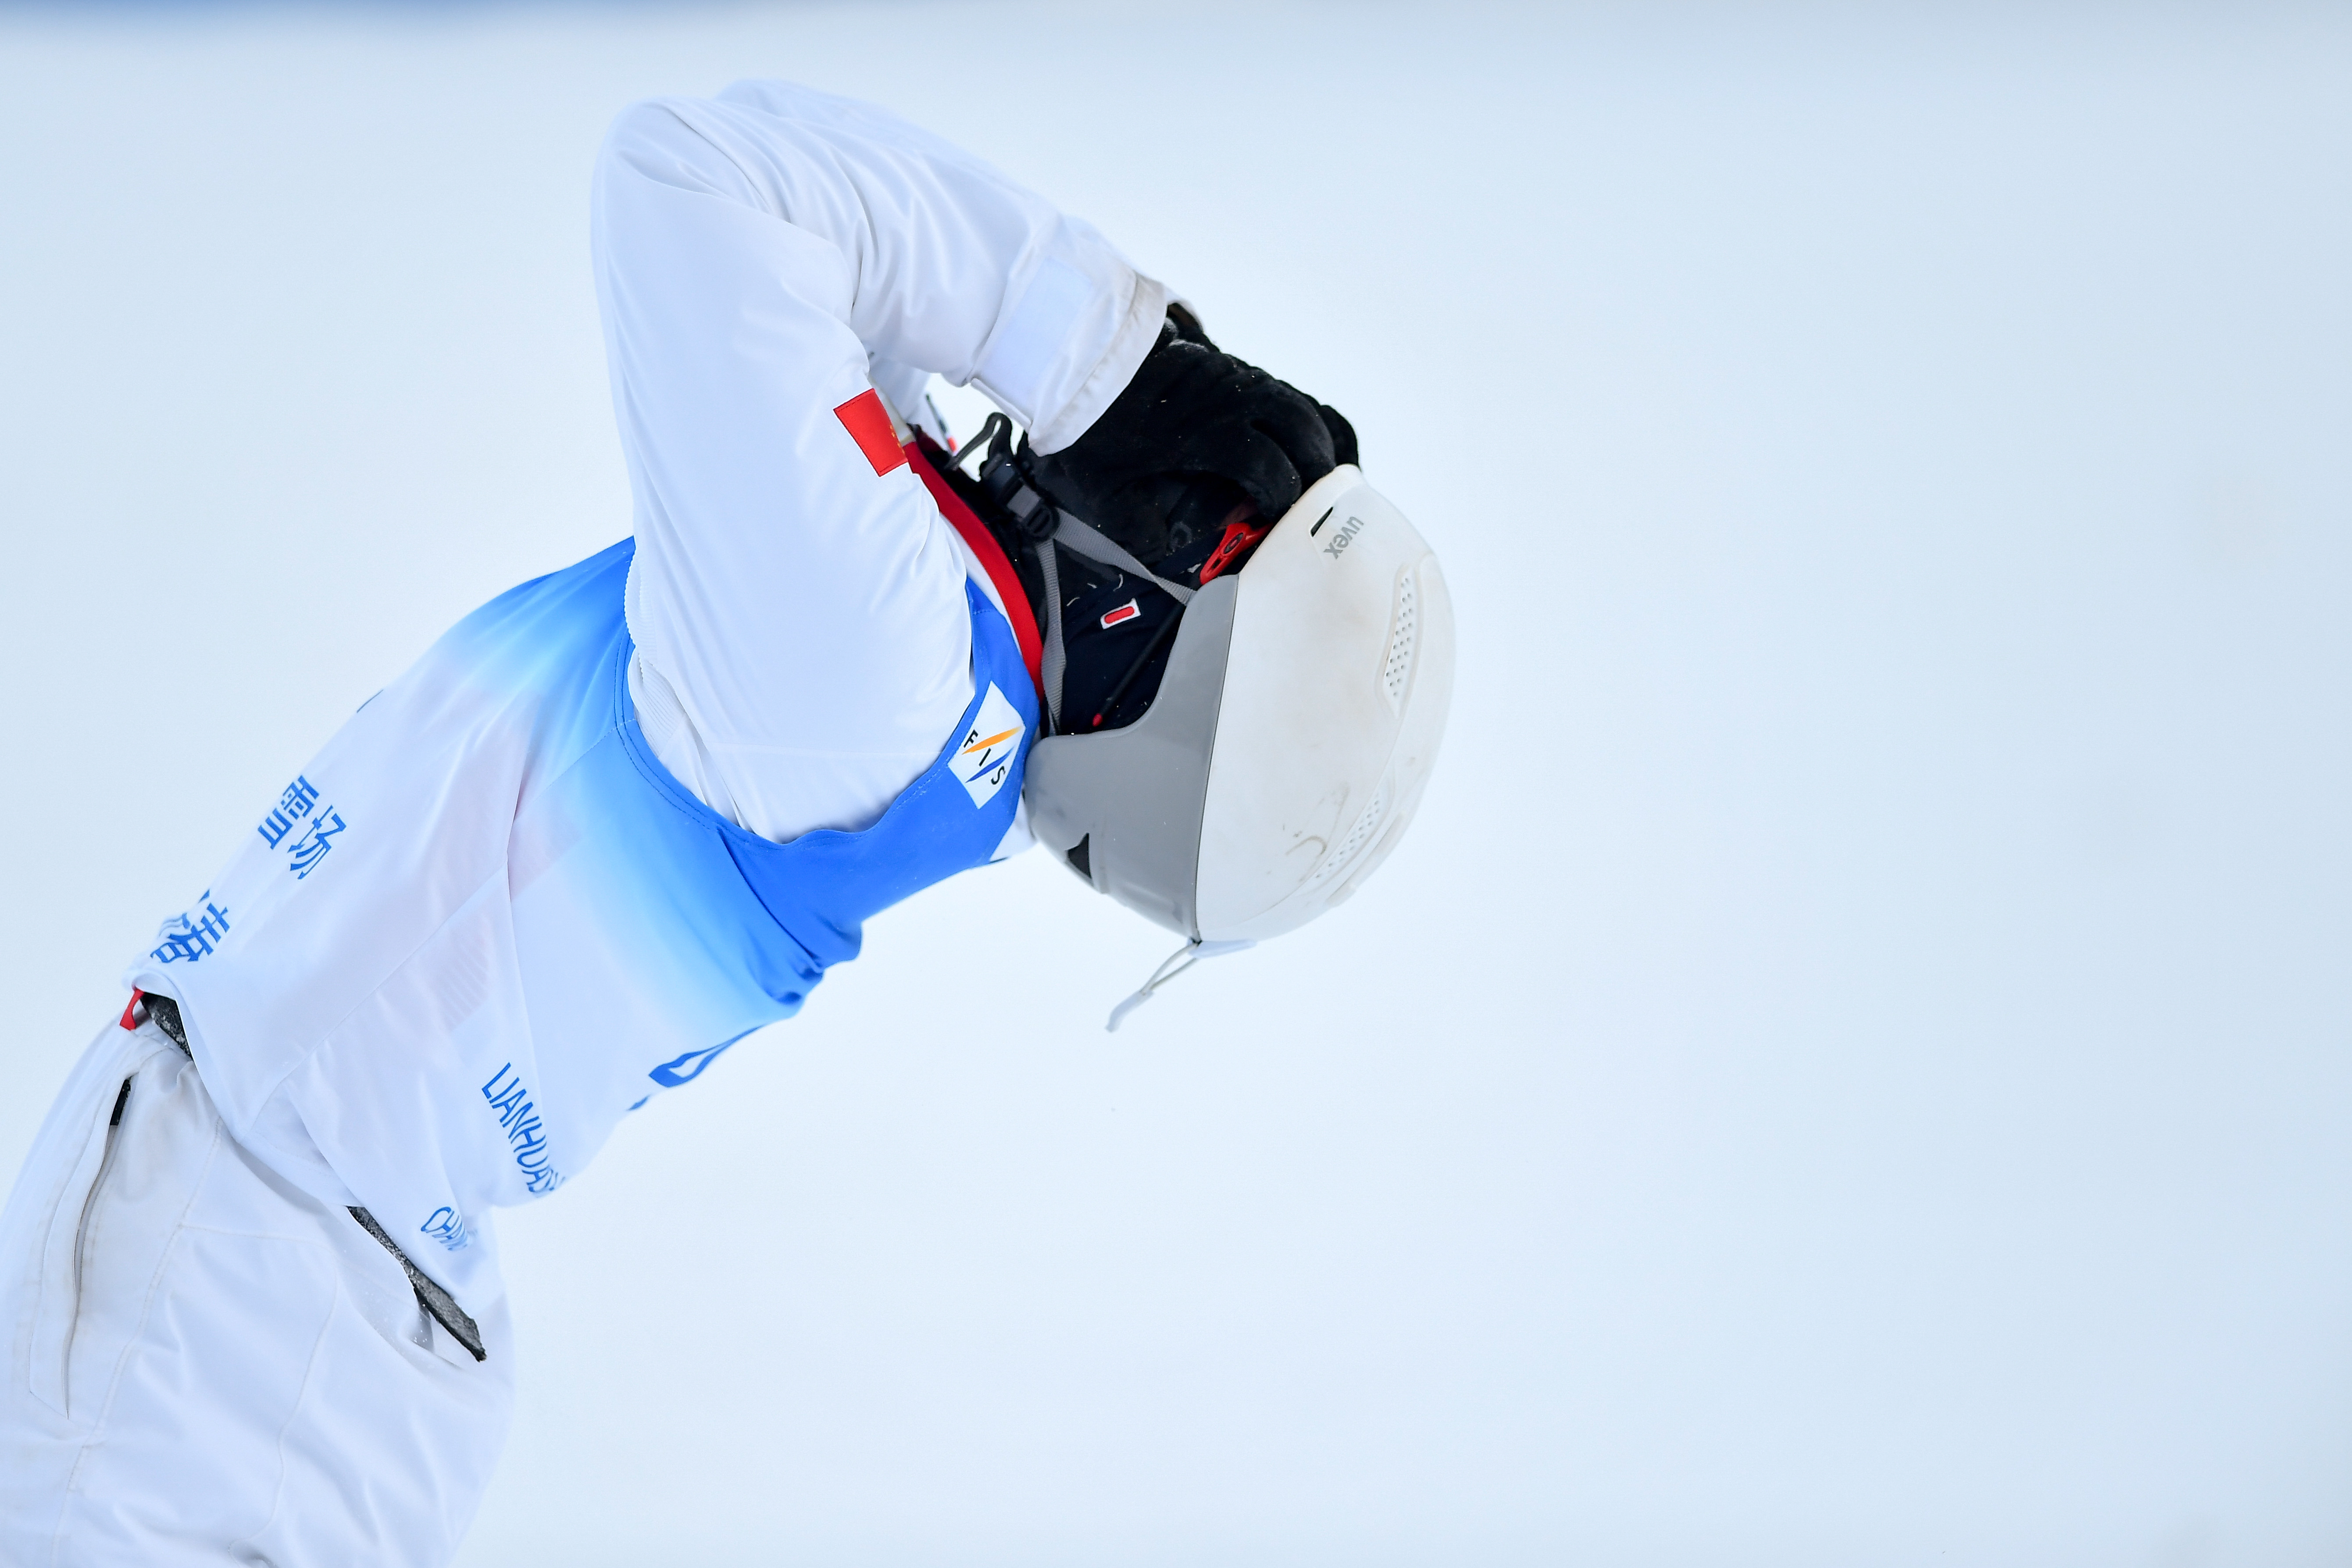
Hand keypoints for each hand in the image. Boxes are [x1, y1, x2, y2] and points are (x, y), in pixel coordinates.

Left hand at [1025, 317, 1357, 564]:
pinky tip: (1309, 445)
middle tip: (1322, 509)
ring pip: (1301, 407)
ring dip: (1319, 444)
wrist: (1078, 361)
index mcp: (1207, 432)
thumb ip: (1146, 535)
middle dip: (1319, 473)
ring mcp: (1235, 377)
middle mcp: (1231, 398)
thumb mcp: (1108, 495)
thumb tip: (1179, 563)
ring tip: (1325, 482)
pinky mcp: (1231, 368)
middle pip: (1304, 432)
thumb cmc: (1092, 432)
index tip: (1283, 527)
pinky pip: (1286, 391)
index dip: (1287, 502)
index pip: (1271, 469)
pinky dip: (1306, 418)